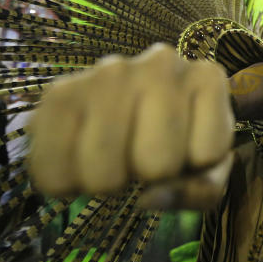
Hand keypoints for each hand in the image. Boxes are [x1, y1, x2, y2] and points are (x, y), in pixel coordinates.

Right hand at [28, 43, 234, 208]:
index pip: (206, 155)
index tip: (186, 149)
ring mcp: (109, 72)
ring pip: (106, 171)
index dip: (193, 167)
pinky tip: (80, 155)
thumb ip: (199, 190)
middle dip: (150, 174)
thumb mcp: (207, 168)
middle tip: (145, 154)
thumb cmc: (178, 140)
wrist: (124, 110)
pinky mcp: (61, 91)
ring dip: (108, 179)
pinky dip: (64, 182)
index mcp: (207, 77)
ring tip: (115, 152)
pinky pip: (55, 170)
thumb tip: (148, 198)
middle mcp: (161, 63)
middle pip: (157, 164)